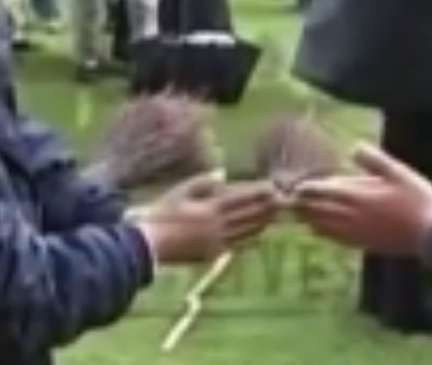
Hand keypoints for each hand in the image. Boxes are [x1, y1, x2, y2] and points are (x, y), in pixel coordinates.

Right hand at [135, 173, 278, 263]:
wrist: (150, 244)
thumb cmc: (162, 214)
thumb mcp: (181, 191)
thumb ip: (203, 183)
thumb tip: (222, 176)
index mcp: (210, 208)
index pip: (241, 198)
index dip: (258, 192)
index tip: (271, 186)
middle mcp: (218, 226)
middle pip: (249, 215)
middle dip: (266, 207)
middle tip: (281, 200)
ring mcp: (217, 242)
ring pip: (247, 231)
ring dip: (262, 222)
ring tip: (274, 215)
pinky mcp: (213, 254)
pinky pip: (238, 245)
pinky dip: (251, 238)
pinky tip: (259, 234)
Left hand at [289, 144, 431, 256]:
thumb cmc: (417, 199)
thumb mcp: (398, 171)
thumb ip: (373, 159)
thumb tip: (354, 146)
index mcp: (354, 195)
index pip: (317, 191)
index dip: (302, 188)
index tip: (291, 184)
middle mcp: (348, 215)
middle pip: (313, 210)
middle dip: (299, 203)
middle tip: (286, 198)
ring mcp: (353, 232)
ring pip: (319, 225)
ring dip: (307, 217)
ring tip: (298, 210)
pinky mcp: (360, 244)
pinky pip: (332, 238)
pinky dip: (320, 231)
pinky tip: (319, 228)